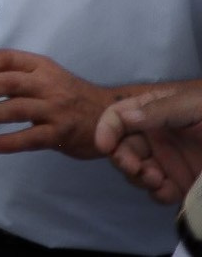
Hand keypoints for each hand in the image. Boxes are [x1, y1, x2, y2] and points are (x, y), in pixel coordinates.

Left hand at [0, 49, 119, 158]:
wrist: (111, 117)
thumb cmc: (71, 94)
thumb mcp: (47, 75)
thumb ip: (16, 71)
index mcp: (43, 67)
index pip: (7, 59)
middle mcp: (48, 86)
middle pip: (7, 83)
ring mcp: (55, 110)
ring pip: (15, 109)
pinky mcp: (61, 134)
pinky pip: (31, 138)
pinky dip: (9, 142)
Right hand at [95, 83, 201, 203]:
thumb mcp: (192, 104)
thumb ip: (159, 110)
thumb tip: (126, 118)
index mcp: (153, 111)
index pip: (117, 117)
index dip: (106, 129)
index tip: (105, 146)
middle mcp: (154, 136)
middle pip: (122, 148)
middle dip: (122, 160)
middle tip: (136, 169)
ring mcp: (166, 160)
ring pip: (135, 171)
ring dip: (138, 178)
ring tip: (156, 180)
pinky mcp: (179, 182)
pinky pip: (157, 191)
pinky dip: (156, 193)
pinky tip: (166, 191)